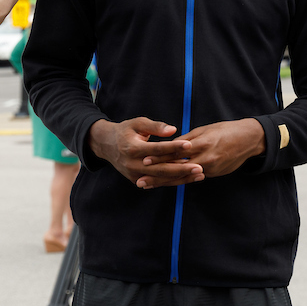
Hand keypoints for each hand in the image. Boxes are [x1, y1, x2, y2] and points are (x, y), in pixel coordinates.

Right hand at [87, 118, 202, 188]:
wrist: (107, 145)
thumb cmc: (126, 131)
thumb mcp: (137, 123)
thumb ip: (155, 126)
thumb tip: (173, 130)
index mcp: (133, 148)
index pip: (157, 149)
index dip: (174, 147)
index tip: (189, 145)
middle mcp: (133, 164)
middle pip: (161, 169)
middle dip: (181, 169)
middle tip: (199, 167)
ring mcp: (135, 175)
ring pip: (161, 178)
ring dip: (181, 178)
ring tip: (199, 174)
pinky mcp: (137, 180)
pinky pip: (158, 181)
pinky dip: (173, 180)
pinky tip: (189, 178)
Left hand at [151, 119, 265, 182]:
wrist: (248, 140)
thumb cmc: (225, 130)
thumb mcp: (205, 129)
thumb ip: (188, 139)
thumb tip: (171, 145)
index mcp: (201, 143)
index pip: (176, 151)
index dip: (160, 157)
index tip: (145, 161)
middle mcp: (205, 158)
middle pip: (177, 168)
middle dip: (158, 176)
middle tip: (141, 181)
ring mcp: (210, 168)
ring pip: (183, 177)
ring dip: (165, 182)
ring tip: (149, 186)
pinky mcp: (214, 174)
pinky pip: (193, 178)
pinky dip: (180, 181)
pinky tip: (168, 184)